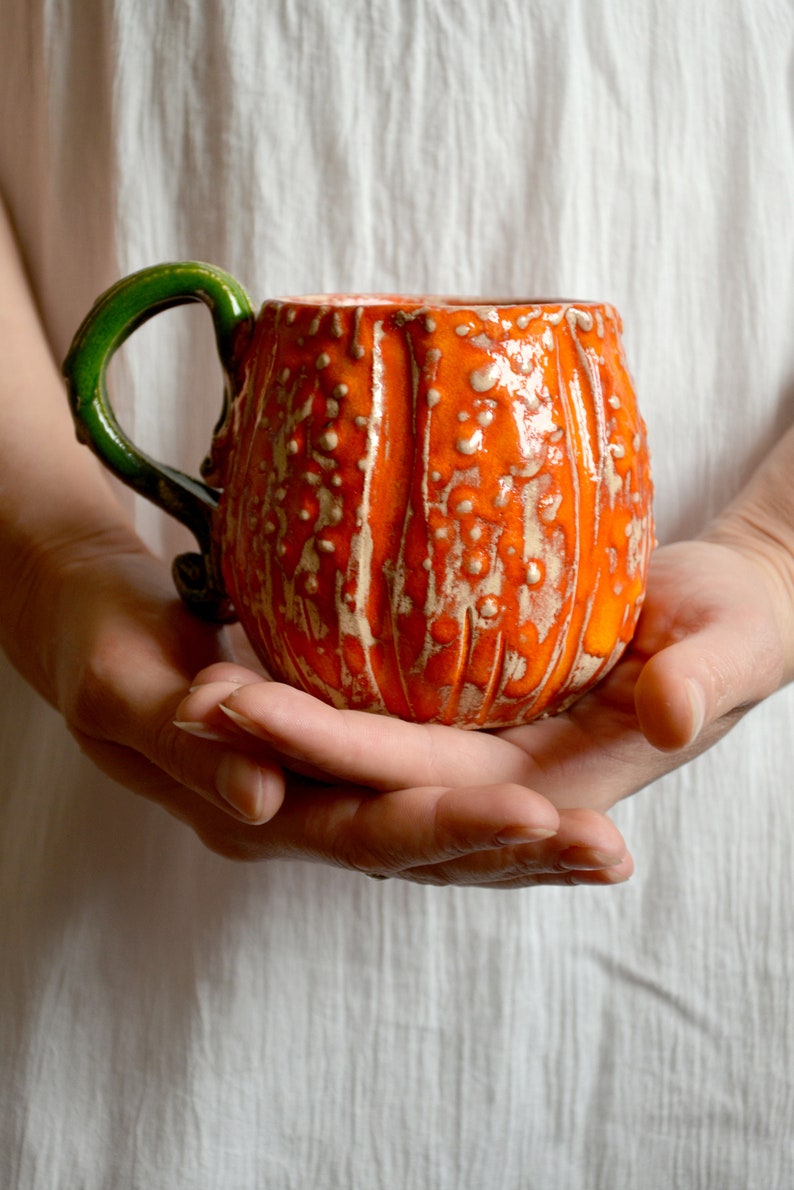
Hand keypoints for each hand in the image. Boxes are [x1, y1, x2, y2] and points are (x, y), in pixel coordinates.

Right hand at [7, 526, 630, 885]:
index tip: (535, 817)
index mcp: (246, 810)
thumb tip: (262, 799)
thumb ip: (181, 741)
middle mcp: (295, 818)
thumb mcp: (118, 684)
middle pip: (417, 850)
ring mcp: (320, 796)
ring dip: (519, 850)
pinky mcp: (339, 765)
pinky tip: (553, 806)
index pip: (362, 834)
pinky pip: (423, 798)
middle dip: (513, 855)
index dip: (449, 832)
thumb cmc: (97, 639)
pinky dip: (488, 810)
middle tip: (607, 851)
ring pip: (431, 838)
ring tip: (608, 851)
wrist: (89, 624)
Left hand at [175, 527, 792, 878]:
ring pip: (367, 760)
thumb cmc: (735, 626)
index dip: (340, 750)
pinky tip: (260, 673)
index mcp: (560, 781)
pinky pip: (386, 727)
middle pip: (374, 777)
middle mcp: (507, 782)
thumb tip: (665, 712)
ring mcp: (485, 756)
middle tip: (193, 700)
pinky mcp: (473, 721)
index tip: (254, 709)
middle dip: (281, 745)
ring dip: (282, 734)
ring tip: (199, 689)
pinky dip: (322, 711)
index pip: (429, 777)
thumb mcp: (731, 643)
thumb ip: (704, 680)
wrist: (729, 616)